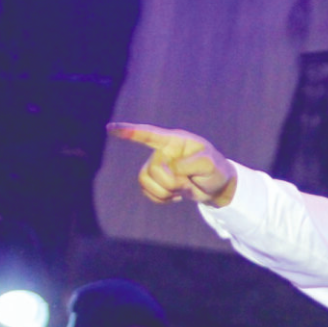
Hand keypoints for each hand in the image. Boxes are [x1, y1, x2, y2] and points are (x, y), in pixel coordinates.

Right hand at [108, 122, 237, 206]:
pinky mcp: (155, 181)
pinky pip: (147, 192)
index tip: (110, 128)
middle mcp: (163, 151)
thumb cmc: (215, 170)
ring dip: (166, 191)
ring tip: (183, 188)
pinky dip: (162, 198)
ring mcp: (157, 166)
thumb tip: (169, 171)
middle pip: (153, 168)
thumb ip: (189, 165)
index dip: (129, 132)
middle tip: (189, 182)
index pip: (149, 134)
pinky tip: (175, 196)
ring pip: (145, 181)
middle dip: (172, 181)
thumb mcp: (209, 164)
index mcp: (175, 141)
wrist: (217, 188)